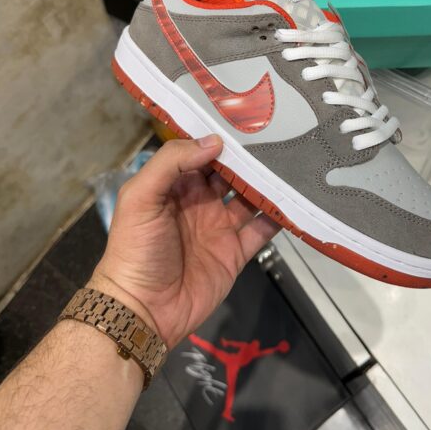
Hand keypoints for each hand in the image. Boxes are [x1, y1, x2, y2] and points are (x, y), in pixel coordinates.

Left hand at [90, 136, 278, 347]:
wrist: (143, 310)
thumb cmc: (135, 249)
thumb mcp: (140, 197)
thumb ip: (171, 163)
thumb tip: (214, 142)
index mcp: (174, 186)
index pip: (200, 153)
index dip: (218, 136)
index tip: (244, 119)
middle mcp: (199, 203)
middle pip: (230, 173)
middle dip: (249, 157)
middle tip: (277, 134)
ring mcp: (219, 228)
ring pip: (250, 198)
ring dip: (267, 183)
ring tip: (292, 162)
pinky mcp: (235, 253)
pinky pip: (261, 231)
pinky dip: (278, 218)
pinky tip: (295, 201)